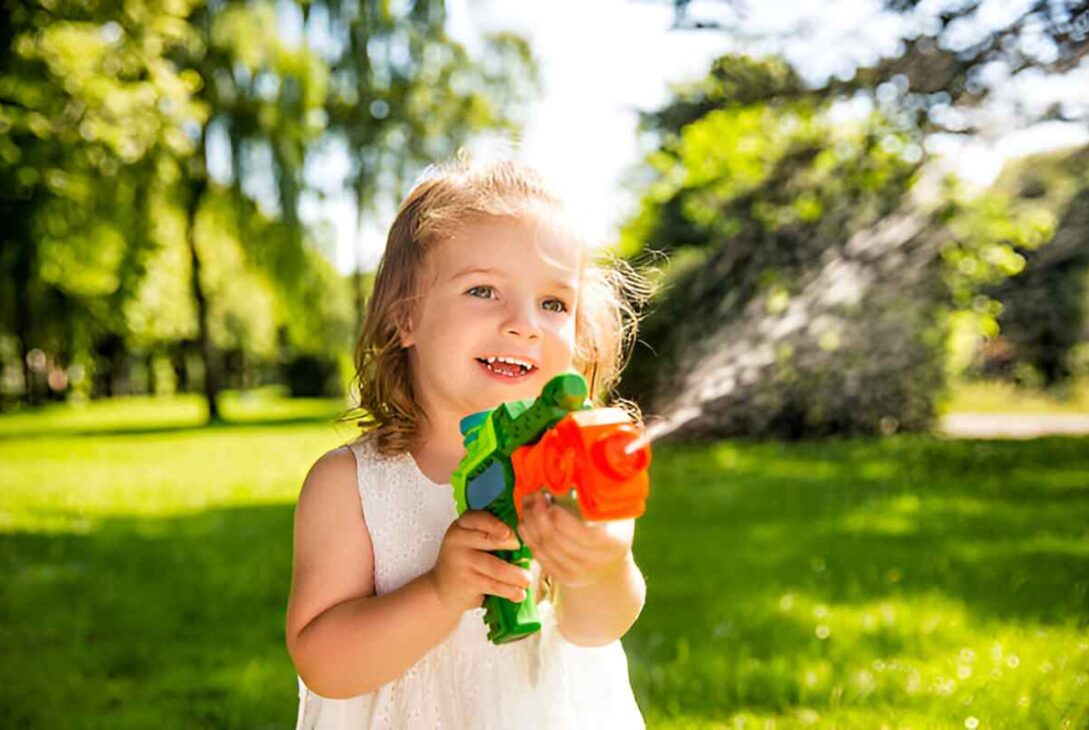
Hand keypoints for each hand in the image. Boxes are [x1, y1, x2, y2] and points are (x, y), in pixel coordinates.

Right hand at [428, 510, 533, 613]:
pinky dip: (509, 590)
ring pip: (495, 566)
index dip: (495, 523)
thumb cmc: (467, 561)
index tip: (510, 531)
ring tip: (527, 579)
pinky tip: (519, 594)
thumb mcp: (472, 541)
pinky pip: (493, 584)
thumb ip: (492, 534)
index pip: (477, 518)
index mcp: (462, 525)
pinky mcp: (465, 582)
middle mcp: (458, 540)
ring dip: (516, 575)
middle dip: (513, 545)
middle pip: (489, 540)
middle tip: (529, 554)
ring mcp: (460, 562)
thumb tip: (528, 534)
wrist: (443, 589)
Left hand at [517, 492, 633, 588]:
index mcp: (612, 543)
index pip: (585, 535)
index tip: (551, 499)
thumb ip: (604, 498)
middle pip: (558, 540)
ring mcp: (577, 573)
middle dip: (539, 516)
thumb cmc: (614, 530)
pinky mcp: (562, 577)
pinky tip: (525, 521)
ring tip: (527, 503)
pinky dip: (529, 538)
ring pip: (545, 548)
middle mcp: (595, 562)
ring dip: (531, 523)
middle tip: (533, 494)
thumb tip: (584, 467)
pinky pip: (539, 556)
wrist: (610, 568)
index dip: (564, 519)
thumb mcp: (617, 514)